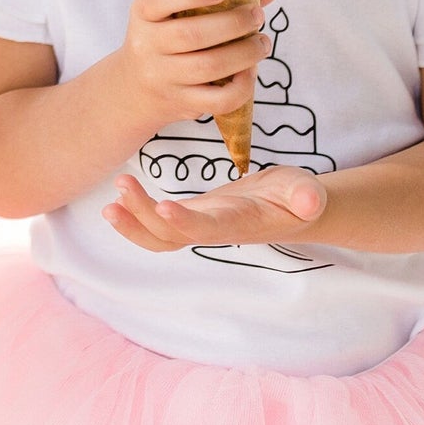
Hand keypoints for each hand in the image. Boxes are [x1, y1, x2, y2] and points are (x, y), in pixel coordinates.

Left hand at [103, 165, 326, 251]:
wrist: (291, 210)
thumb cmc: (298, 198)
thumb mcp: (307, 191)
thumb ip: (308, 196)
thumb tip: (311, 201)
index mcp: (240, 224)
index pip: (210, 228)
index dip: (186, 222)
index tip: (164, 207)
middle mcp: (215, 231)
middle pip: (174, 236)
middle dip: (145, 217)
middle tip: (122, 187)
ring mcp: (201, 227)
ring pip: (160, 237)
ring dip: (134, 222)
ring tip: (112, 199)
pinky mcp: (193, 217)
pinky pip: (159, 226)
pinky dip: (137, 217)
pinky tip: (118, 199)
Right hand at [109, 0, 279, 133]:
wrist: (136, 87)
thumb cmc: (167, 37)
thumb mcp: (175, 11)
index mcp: (144, 12)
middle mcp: (147, 44)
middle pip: (191, 35)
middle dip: (233, 24)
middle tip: (257, 16)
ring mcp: (162, 77)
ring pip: (208, 67)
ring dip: (244, 54)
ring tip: (262, 43)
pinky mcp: (181, 102)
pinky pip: (218, 101)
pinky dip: (242, 87)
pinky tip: (250, 72)